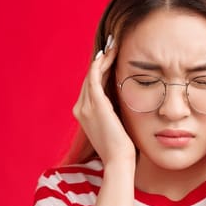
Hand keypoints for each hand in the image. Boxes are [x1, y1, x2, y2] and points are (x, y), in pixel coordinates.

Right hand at [72, 35, 135, 164]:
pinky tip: (110, 55)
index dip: (100, 69)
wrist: (118, 161)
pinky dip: (101, 64)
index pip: (91, 86)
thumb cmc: (122, 147)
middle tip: (113, 44)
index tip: (111, 56)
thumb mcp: (115, 125)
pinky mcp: (95, 105)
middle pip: (90, 78)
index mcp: (84, 113)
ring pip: (92, 75)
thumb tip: (124, 99)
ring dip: (103, 58)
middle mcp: (80, 109)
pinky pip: (94, 77)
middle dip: (101, 60)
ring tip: (114, 45)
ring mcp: (85, 107)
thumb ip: (114, 111)